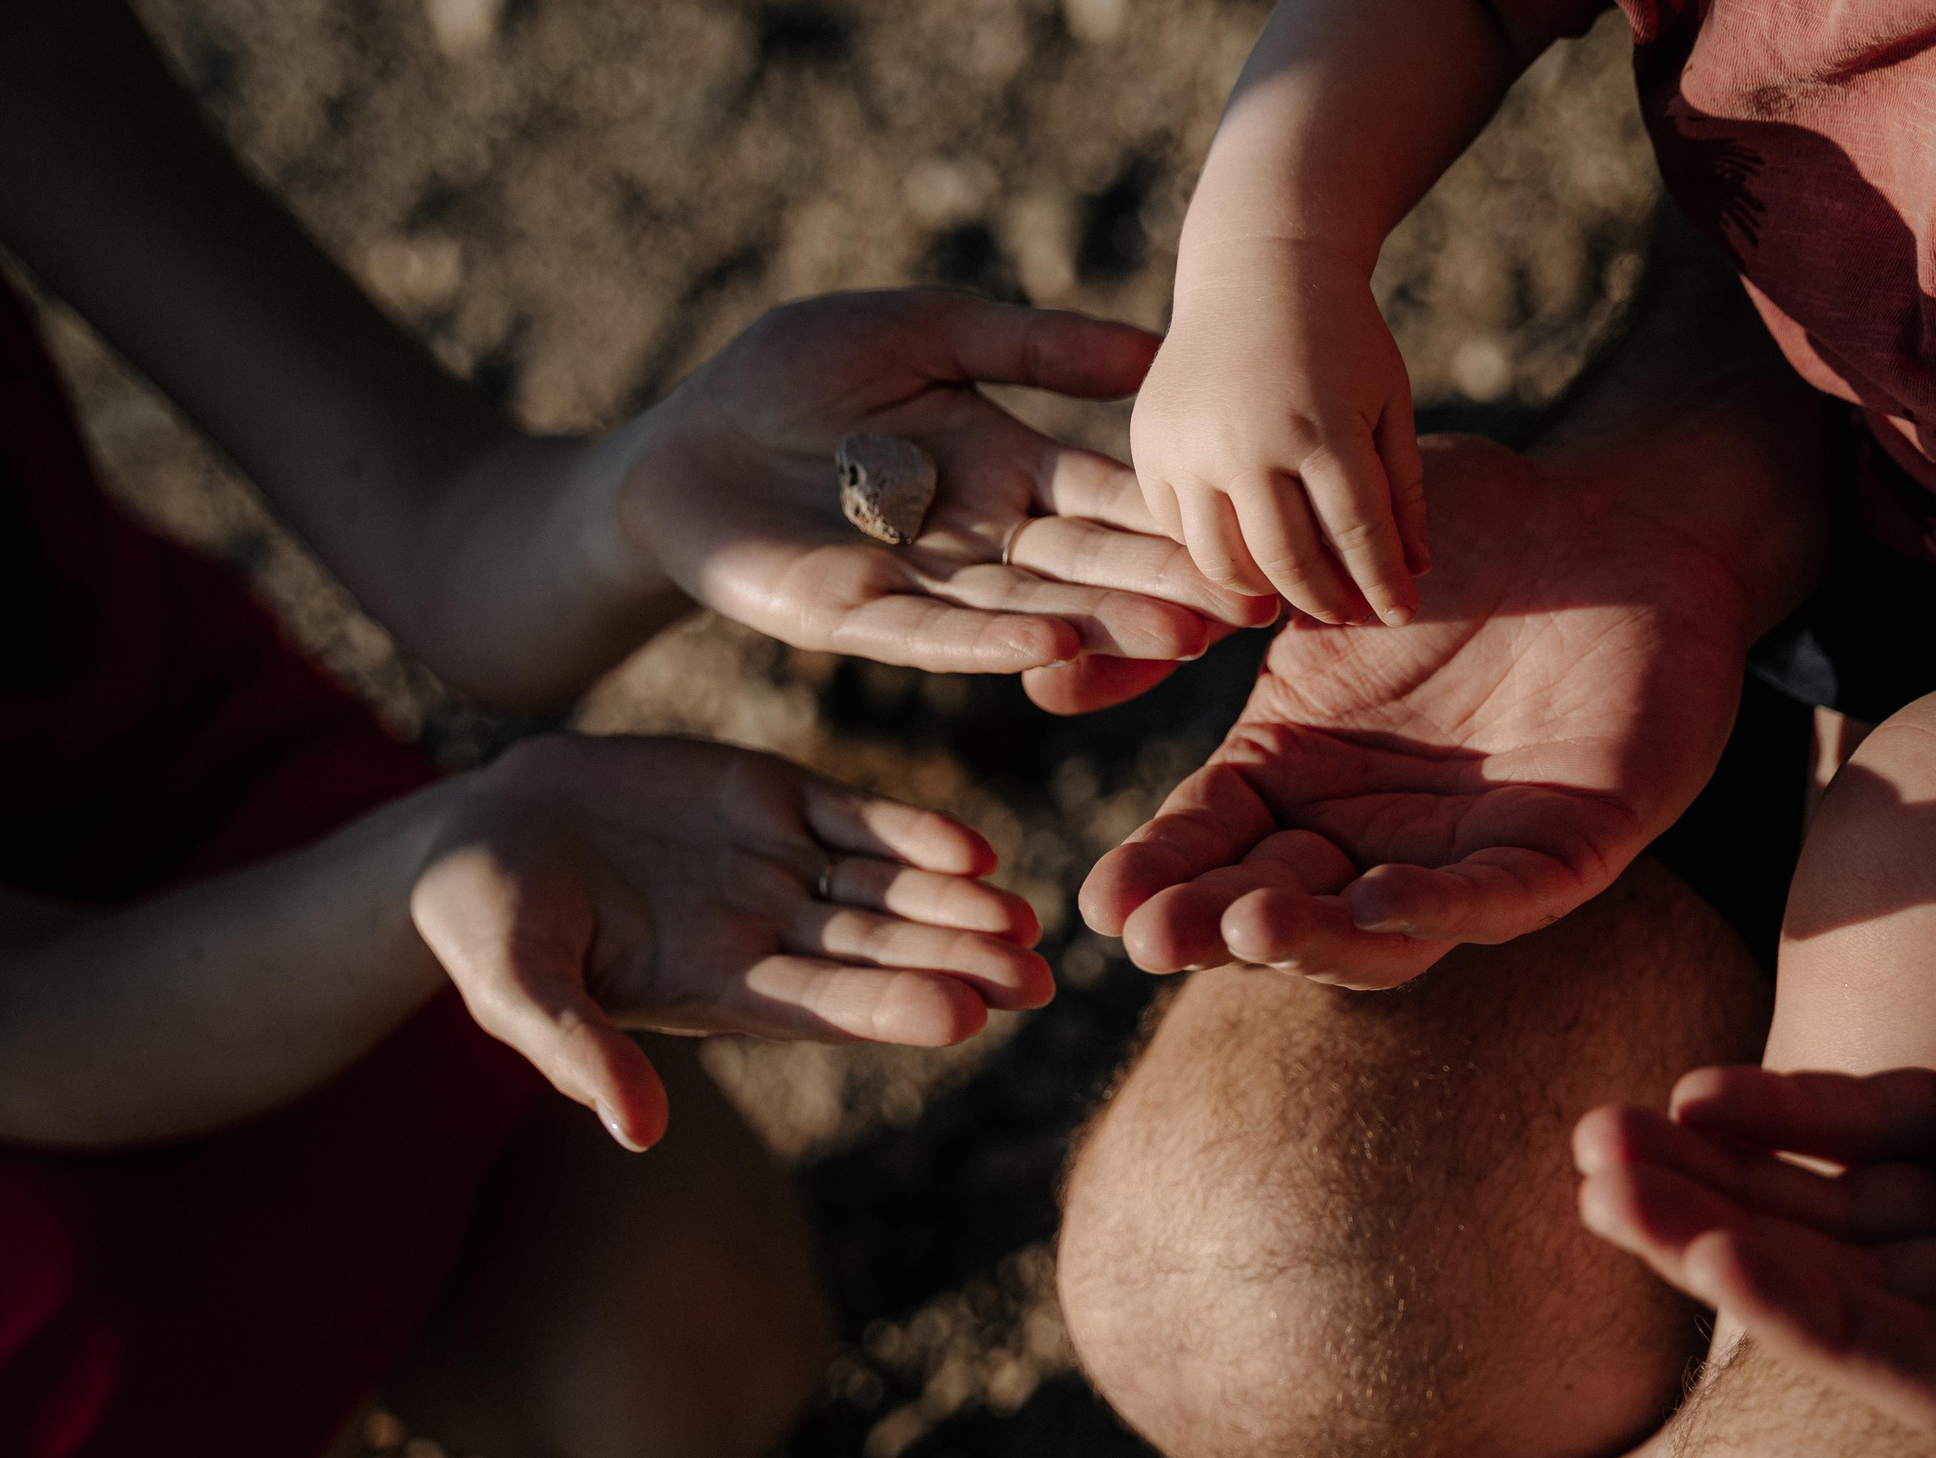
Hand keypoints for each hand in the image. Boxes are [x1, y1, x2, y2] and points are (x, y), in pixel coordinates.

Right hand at [412, 734, 1052, 1151]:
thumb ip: (578, 1051)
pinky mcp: (771, 798)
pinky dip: (912, 830)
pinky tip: (972, 846)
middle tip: (1036, 978)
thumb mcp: (515, 988)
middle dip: (956, 962)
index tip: (963, 1015)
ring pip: (885, 888)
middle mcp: (764, 934)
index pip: (822, 1005)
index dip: (891, 1005)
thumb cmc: (483, 923)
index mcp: (716, 987)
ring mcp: (775, 865)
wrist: (480, 829)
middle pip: (878, 951)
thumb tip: (638, 1131)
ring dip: (955, 902)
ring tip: (1023, 916)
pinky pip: (857, 816)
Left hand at [616, 290, 1272, 702]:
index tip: (1259, 529)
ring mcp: (923, 585)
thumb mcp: (926, 332)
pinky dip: (994, 642)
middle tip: (1259, 605)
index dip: (1180, 514)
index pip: (1112, 495)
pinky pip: (932, 633)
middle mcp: (981, 538)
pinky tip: (1055, 648)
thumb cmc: (791, 376)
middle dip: (1169, 582)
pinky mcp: (850, 617)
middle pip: (1090, 562)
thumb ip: (1033, 342)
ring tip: (1185, 635)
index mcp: (1008, 467)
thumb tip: (1150, 349)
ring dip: (1107, 622)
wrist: (675, 444)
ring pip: (1030, 607)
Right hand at [1079, 435, 1754, 987]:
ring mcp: (1463, 849)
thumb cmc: (1472, 531)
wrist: (1621, 517)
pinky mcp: (1566, 848)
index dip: (1159, 875)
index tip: (1101, 903)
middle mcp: (1368, 830)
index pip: (1213, 843)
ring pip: (1379, 932)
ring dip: (1311, 938)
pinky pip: (1498, 897)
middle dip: (1213, 926)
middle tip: (1153, 935)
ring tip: (1248, 923)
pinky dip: (1440, 906)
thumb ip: (1205, 610)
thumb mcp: (1315, 564)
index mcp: (1299, 775)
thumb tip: (1054, 666)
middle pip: (1277, 901)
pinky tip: (1382, 900)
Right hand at [1130, 238, 1427, 625]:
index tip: (1399, 612)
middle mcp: (1247, 442)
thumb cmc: (1341, 337)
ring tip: (1296, 594)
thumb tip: (1416, 572)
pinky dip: (1216, 554)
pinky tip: (1249, 554)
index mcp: (1320, 425)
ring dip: (1264, 592)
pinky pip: (1180, 531)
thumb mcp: (1388, 401)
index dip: (1383, 581)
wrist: (1255, 268)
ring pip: (1223, 562)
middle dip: (1327, 600)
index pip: (1358, 534)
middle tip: (1348, 613)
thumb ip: (1403, 488)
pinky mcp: (1151, 446)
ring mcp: (1190, 447)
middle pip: (1289, 562)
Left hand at [1575, 830, 1935, 1457]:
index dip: (1828, 1325)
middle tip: (1602, 1192)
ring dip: (1716, 1176)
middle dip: (1721, 1241)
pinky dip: (1779, 1107)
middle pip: (1855, 1287)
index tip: (1719, 1263)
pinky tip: (1695, 1092)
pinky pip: (1861, 1118)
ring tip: (1600, 1142)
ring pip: (1834, 1204)